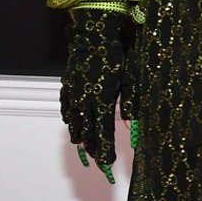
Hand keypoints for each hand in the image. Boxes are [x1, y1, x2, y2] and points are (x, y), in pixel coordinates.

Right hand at [60, 9, 137, 182]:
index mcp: (103, 102)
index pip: (103, 134)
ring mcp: (74, 96)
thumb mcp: (131, 80)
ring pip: (74, 126)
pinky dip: (71, 123)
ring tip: (88, 149)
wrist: (94, 37)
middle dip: (94, 150)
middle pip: (87, 135)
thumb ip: (132, 103)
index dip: (105, 151)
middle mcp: (85, 103)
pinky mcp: (67, 89)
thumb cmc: (117, 57)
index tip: (108, 163)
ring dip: (82, 139)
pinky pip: (67, 112)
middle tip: (100, 162)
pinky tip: (75, 128)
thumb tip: (134, 125)